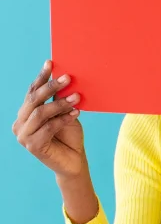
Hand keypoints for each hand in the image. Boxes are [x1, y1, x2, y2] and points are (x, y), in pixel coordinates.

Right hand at [13, 60, 87, 177]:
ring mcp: (23, 135)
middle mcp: (20, 123)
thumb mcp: (66, 113)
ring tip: (77, 97)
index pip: (32, 91)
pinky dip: (62, 119)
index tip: (50, 62)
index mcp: (26, 113)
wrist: (74, 161)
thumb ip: (61, 100)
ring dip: (60, 104)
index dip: (41, 77)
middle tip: (68, 78)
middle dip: (51, 87)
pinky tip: (75, 114)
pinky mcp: (32, 146)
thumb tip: (65, 78)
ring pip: (40, 113)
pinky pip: (48, 128)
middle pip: (34, 100)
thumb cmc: (70, 136)